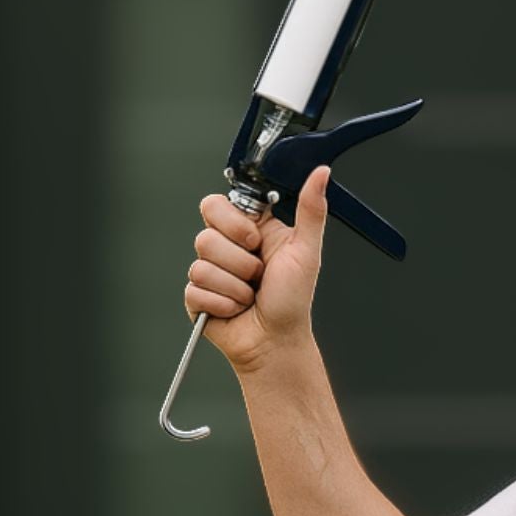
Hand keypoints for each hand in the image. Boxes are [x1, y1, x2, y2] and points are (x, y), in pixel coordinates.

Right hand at [183, 165, 331, 372]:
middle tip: (258, 273)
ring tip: (251, 294)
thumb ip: (311, 209)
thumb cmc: (293, 300)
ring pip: (202, 265)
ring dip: (236, 286)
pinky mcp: (196, 296)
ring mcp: (208, 271)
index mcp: (248, 229)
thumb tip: (320, 173)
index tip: (255, 241)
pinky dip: (223, 304)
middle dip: (239, 261)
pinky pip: (196, 291)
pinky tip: (237, 309)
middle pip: (205, 236)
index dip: (234, 225)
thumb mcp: (306, 250)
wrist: (276, 341)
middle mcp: (225, 248)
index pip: (216, 205)